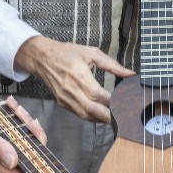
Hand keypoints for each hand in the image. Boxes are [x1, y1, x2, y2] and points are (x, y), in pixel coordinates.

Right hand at [14, 36, 131, 123]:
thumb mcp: (91, 53)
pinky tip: (101, 116)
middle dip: (108, 116)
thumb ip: (112, 65)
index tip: (124, 103)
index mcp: (78, 74)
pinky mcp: (62, 102)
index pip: (98, 94)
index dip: (112, 101)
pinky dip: (91, 117)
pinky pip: (78, 113)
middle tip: (122, 118)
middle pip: (92, 108)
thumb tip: (130, 74)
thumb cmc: (67, 53)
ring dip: (101, 119)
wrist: (42, 58)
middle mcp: (70, 88)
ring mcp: (65, 97)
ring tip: (114, 119)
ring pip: (85, 114)